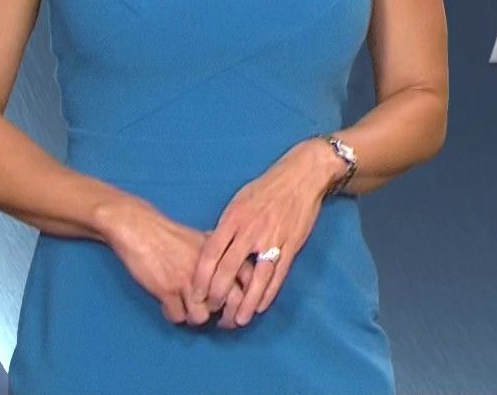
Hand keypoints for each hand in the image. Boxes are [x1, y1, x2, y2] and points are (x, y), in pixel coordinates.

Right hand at [100, 199, 255, 325]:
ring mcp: (189, 281)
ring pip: (202, 317)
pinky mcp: (167, 291)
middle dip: (229, 319)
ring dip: (196, 317)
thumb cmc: (173, 236)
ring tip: (191, 310)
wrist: (143, 230)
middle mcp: (210, 269)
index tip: (243, 308)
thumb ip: (222, 256)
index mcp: (223, 255)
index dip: (249, 300)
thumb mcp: (205, 240)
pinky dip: (174, 316)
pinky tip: (171, 306)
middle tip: (223, 323)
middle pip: (232, 303)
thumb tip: (237, 272)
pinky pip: (178, 317)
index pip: (250, 281)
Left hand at [190, 139, 342, 326]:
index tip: (194, 295)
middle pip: (230, 269)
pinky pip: (279, 274)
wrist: (301, 176)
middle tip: (211, 311)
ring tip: (237, 320)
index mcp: (233, 219)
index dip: (201, 277)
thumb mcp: (238, 202)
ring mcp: (273, 238)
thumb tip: (212, 252)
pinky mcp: (292, 244)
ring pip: (256, 277)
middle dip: (218, 294)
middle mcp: (251, 230)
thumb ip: (226, 227)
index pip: (211, 253)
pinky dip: (269, 292)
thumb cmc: (266, 189)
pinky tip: (261, 306)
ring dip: (246, 302)